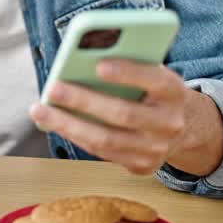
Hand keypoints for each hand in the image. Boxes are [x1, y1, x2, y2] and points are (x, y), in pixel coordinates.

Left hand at [29, 60, 222, 176]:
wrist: (182, 127)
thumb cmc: (153, 90)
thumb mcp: (151, 71)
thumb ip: (128, 62)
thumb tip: (84, 56)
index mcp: (174, 91)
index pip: (154, 80)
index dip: (127, 73)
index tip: (98, 64)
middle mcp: (170, 123)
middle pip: (123, 113)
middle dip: (84, 100)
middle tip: (54, 87)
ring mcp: (156, 149)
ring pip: (106, 139)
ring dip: (68, 124)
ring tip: (40, 109)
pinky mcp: (141, 166)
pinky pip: (102, 152)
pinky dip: (75, 136)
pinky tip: (53, 122)